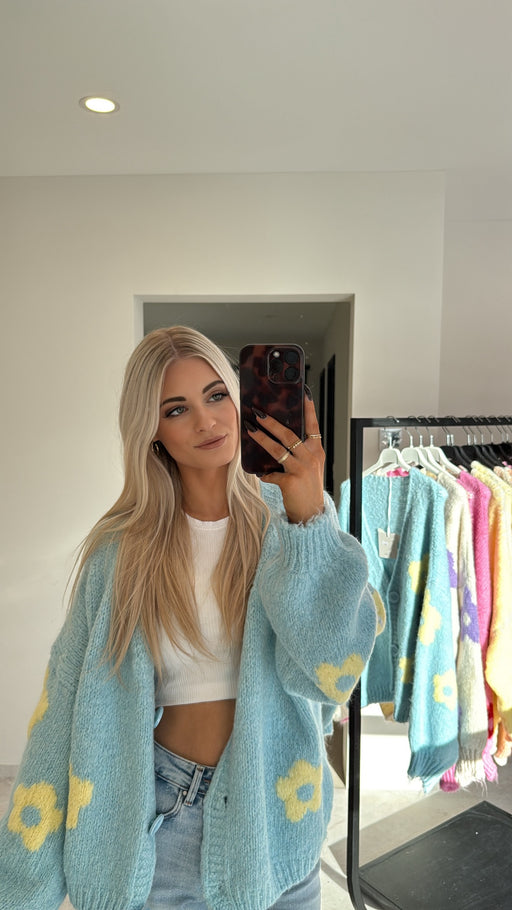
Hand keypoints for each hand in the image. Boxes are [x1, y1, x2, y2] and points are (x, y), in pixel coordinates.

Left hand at [246, 393, 325, 523]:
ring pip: (278, 449)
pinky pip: (272, 474)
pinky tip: (261, 475)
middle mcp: (311, 457)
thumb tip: (279, 439)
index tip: (304, 394)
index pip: (313, 426)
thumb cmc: (308, 489)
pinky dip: (265, 474)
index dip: (309, 410)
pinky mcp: (290, 481)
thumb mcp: (310, 467)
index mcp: (317, 451)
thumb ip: (300, 453)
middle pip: (289, 434)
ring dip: (261, 438)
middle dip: (271, 422)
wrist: (311, 513)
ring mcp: (301, 469)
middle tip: (258, 412)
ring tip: (250, 429)